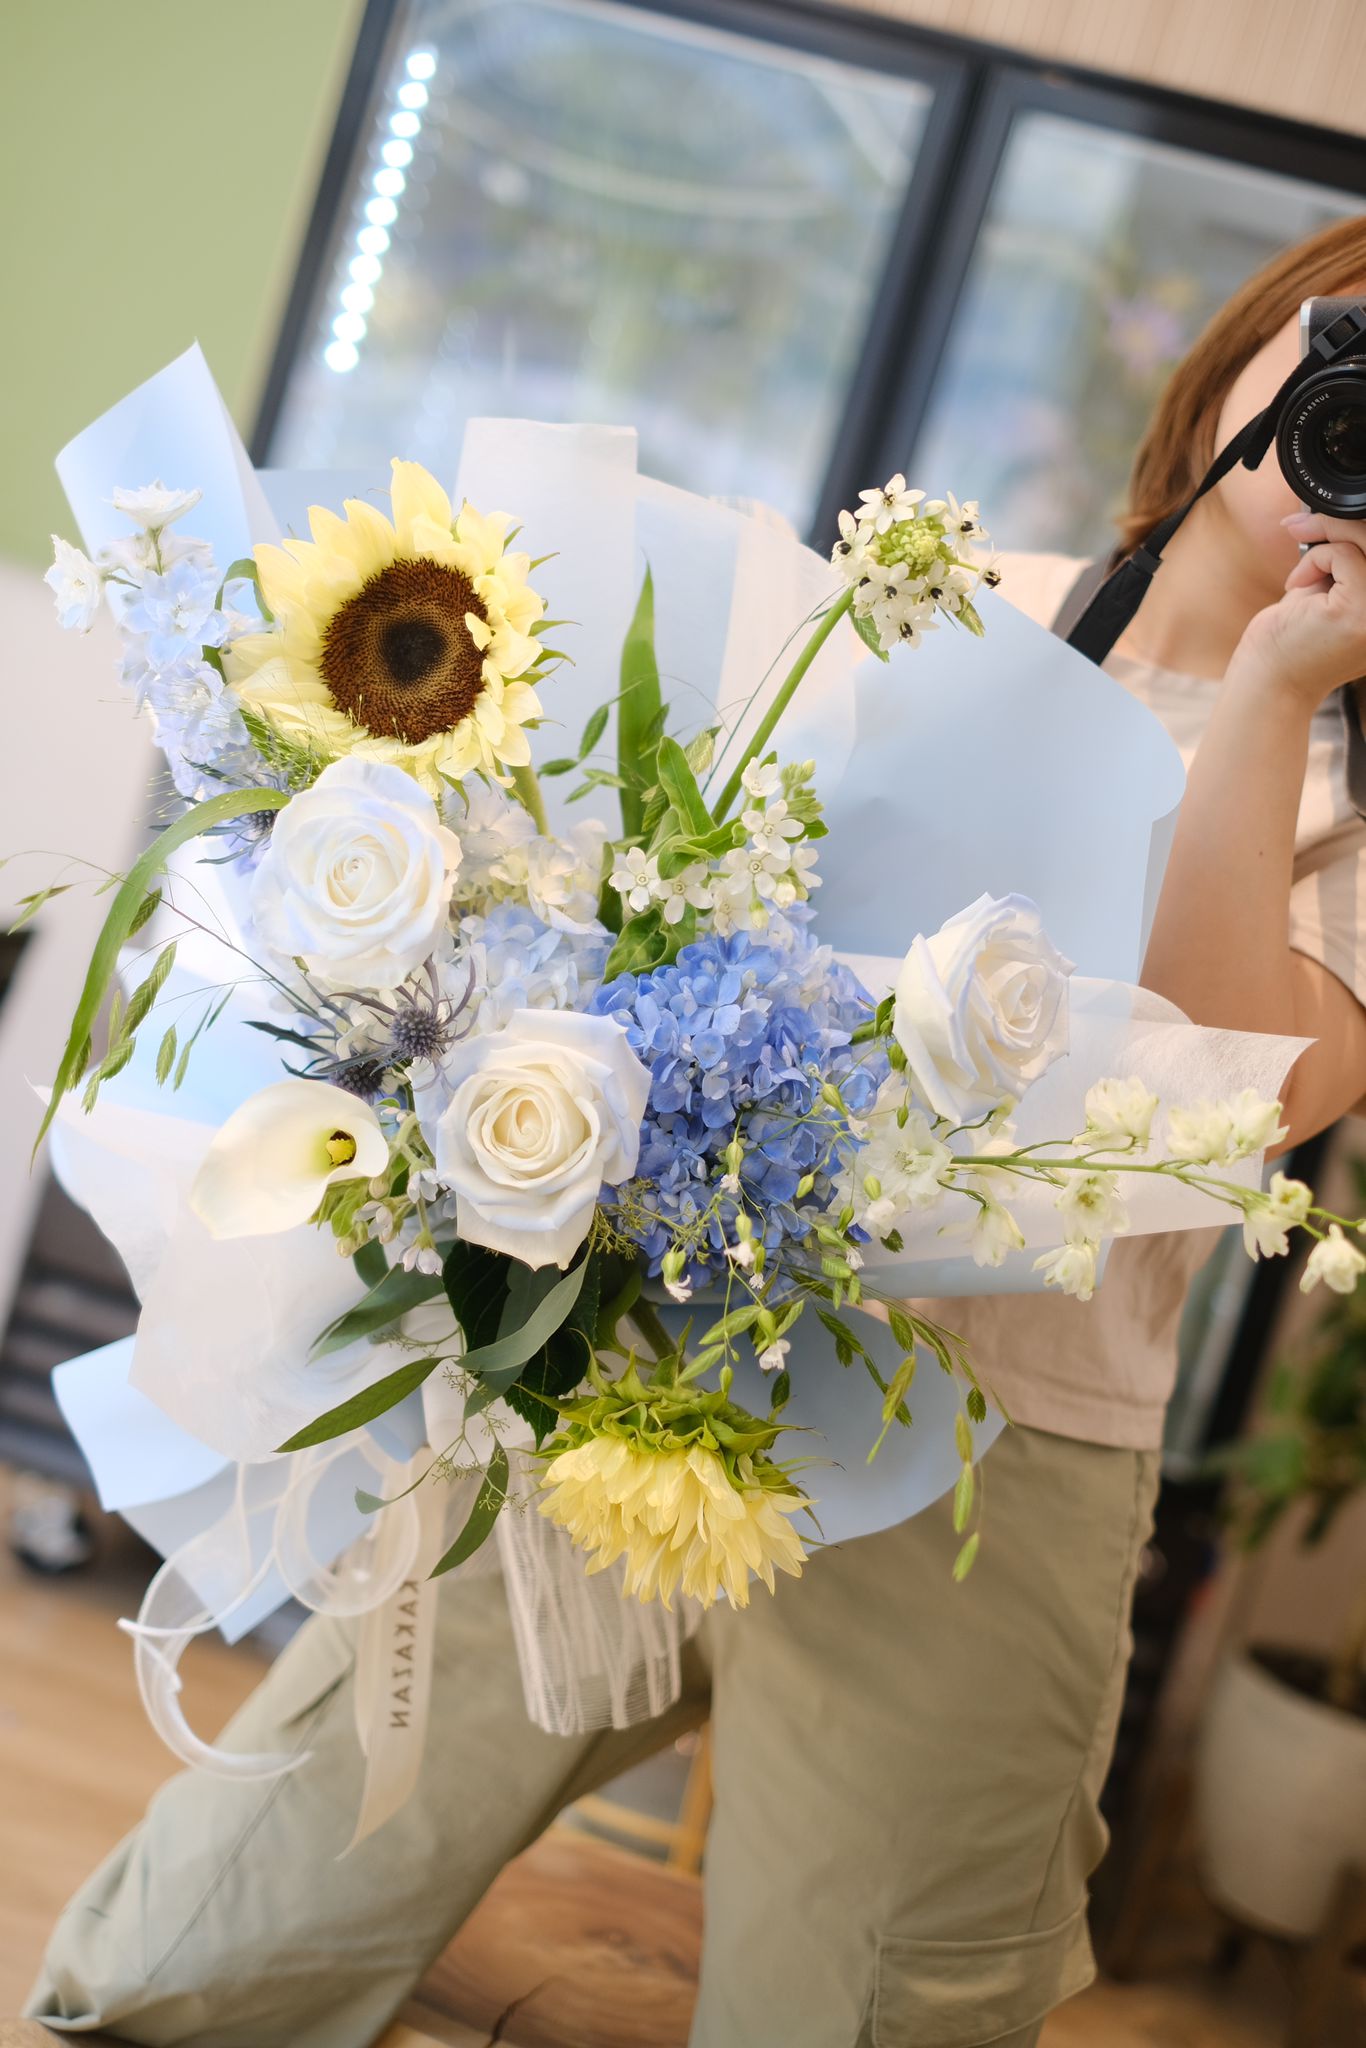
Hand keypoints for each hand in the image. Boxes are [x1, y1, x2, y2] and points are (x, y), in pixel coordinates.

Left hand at [1231, 510, 1365, 711]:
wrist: (1268, 683)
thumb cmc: (1295, 640)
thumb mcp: (1332, 590)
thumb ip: (1351, 558)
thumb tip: (1347, 512)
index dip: (1360, 526)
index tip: (1321, 523)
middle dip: (1342, 522)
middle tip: (1298, 527)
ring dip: (1327, 537)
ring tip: (1298, 568)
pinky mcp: (1360, 611)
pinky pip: (1344, 555)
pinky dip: (1315, 560)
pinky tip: (1295, 586)